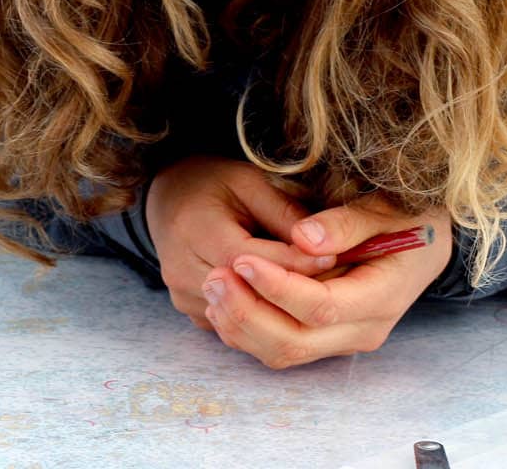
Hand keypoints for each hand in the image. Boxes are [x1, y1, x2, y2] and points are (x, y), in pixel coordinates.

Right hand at [145, 156, 336, 328]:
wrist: (169, 199)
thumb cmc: (215, 184)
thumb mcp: (250, 182)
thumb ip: (283, 213)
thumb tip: (322, 246)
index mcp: (195, 229)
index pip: (251, 260)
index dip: (294, 262)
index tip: (332, 258)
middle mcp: (182, 271)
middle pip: (247, 294)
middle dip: (294, 289)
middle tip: (336, 281)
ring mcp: (184, 298)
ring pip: (244, 316)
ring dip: (282, 306)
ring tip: (319, 289)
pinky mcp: (194, 313)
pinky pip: (237, 325)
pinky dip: (266, 314)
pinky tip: (291, 300)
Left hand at [200, 195, 451, 368]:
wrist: (424, 240)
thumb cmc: (408, 215)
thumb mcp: (387, 207)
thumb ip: (347, 222)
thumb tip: (304, 239)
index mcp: (384, 295)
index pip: (321, 306)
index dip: (278, 287)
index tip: (242, 259)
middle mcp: (365, 329)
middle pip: (295, 340)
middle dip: (247, 313)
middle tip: (213, 277)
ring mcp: (345, 340)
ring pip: (283, 352)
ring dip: (240, 326)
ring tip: (212, 287)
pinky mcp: (327, 339)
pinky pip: (281, 347)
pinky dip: (247, 331)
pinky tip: (224, 301)